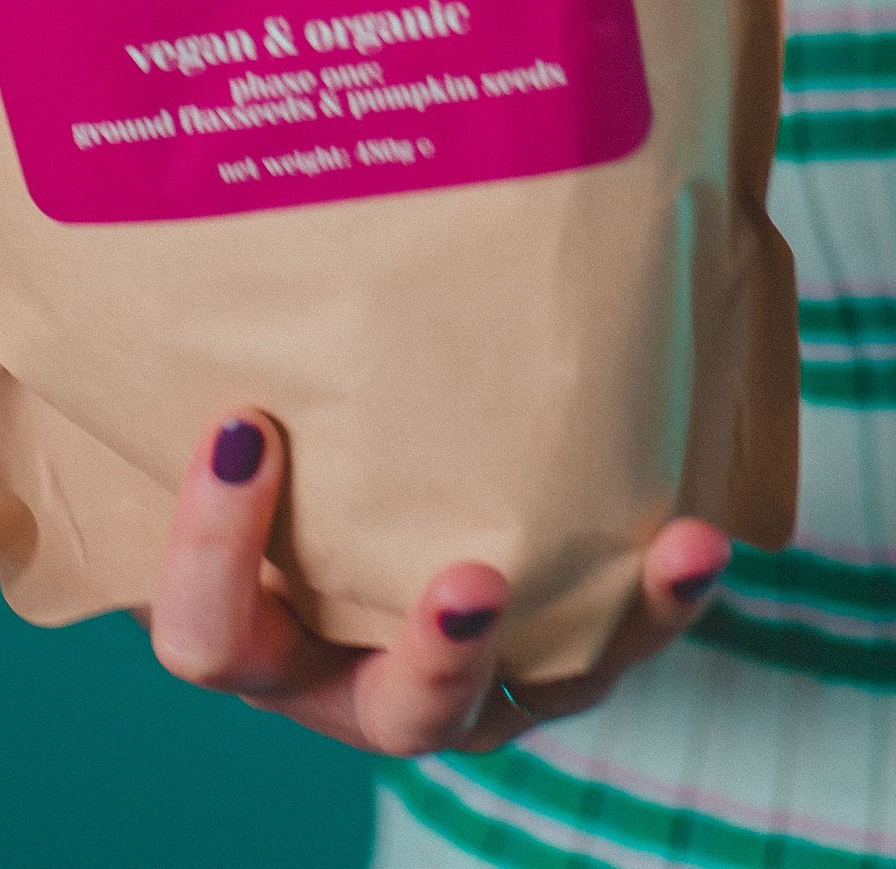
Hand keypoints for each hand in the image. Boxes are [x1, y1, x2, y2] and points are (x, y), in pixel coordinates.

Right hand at [148, 408, 727, 755]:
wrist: (380, 468)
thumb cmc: (284, 429)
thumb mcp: (234, 407)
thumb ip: (212, 355)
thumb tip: (195, 183)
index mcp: (261, 632)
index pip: (208, 633)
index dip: (212, 550)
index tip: (241, 426)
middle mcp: (360, 678)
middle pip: (390, 711)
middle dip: (432, 653)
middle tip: (471, 581)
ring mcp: (468, 678)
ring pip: (535, 690)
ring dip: (607, 628)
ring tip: (667, 550)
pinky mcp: (556, 651)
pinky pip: (616, 640)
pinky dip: (664, 594)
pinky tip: (700, 535)